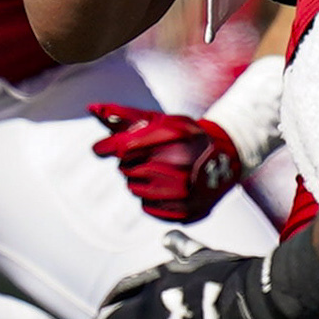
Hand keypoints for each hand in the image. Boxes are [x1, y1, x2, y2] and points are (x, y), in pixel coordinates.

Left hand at [88, 105, 244, 222]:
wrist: (225, 157)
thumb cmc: (189, 136)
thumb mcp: (160, 119)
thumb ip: (124, 115)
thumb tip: (93, 108)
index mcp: (170, 136)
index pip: (121, 146)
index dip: (107, 148)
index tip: (101, 149)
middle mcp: (177, 163)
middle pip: (125, 168)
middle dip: (132, 162)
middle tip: (152, 156)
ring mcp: (181, 189)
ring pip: (133, 189)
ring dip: (140, 180)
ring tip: (162, 171)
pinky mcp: (183, 210)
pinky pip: (147, 207)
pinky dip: (152, 198)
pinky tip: (168, 186)